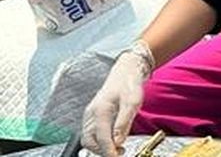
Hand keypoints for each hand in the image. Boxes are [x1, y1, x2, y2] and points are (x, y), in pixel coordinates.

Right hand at [81, 40, 153, 155]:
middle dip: (102, 151)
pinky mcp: (93, 117)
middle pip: (89, 141)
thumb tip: (118, 141)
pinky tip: (112, 140)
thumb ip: (124, 122)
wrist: (125, 72)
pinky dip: (99, 141)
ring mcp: (90, 115)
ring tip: (117, 149)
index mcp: (100, 110)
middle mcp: (91, 114)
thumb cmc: (129, 84)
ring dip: (100, 147)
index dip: (108, 151)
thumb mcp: (132, 102)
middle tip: (119, 153)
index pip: (101, 137)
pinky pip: (91, 133)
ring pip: (88, 139)